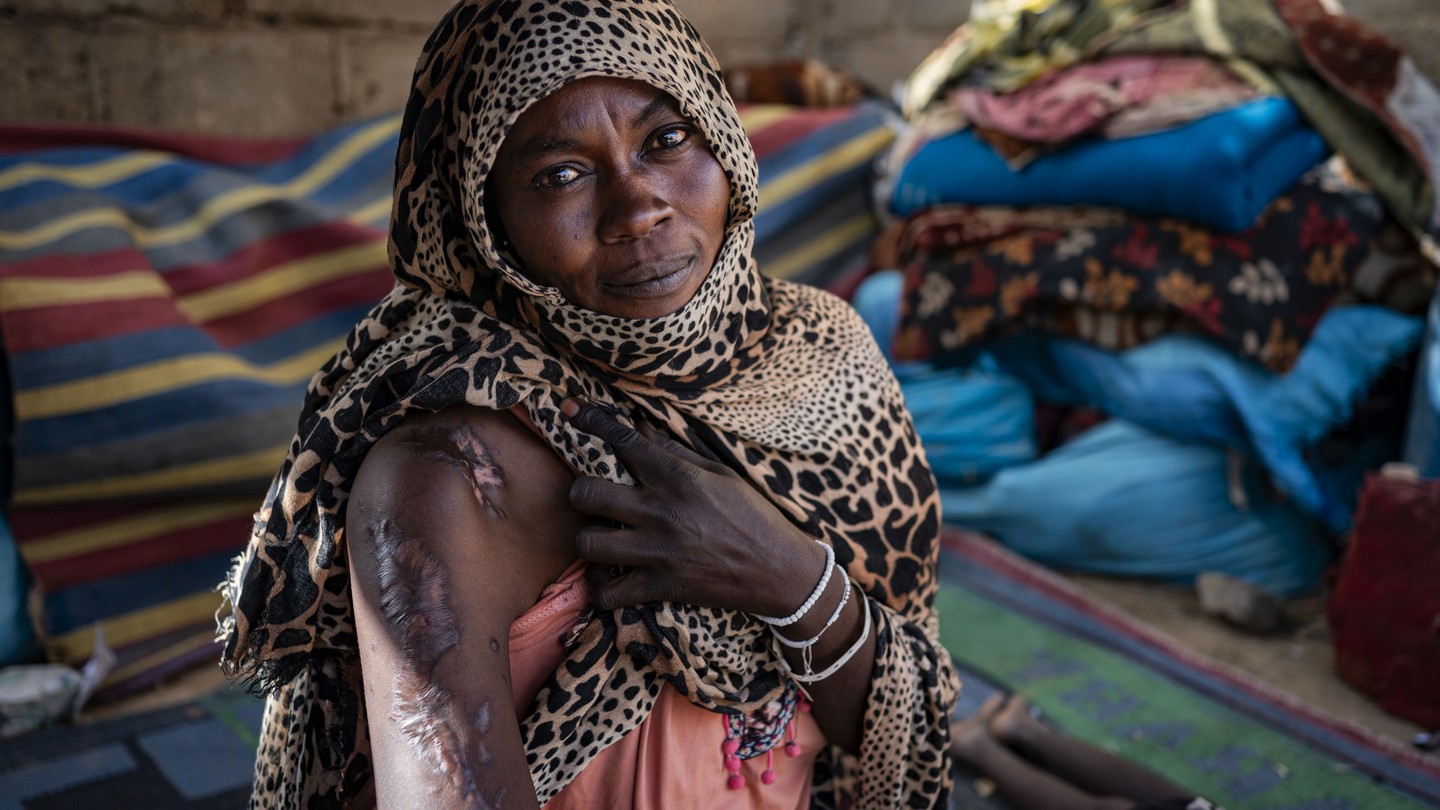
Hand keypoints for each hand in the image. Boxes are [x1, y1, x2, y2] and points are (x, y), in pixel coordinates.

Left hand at [561, 399, 826, 615]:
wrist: (779, 570)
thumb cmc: (753, 515)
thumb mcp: (720, 473)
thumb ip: (674, 452)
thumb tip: (640, 428)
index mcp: (676, 477)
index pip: (621, 439)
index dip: (588, 419)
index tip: (568, 410)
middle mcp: (660, 511)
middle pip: (585, 493)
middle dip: (581, 491)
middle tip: (593, 496)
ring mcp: (657, 552)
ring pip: (587, 543)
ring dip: (589, 538)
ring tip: (602, 536)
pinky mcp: (660, 587)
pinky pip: (608, 593)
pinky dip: (602, 587)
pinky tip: (611, 576)